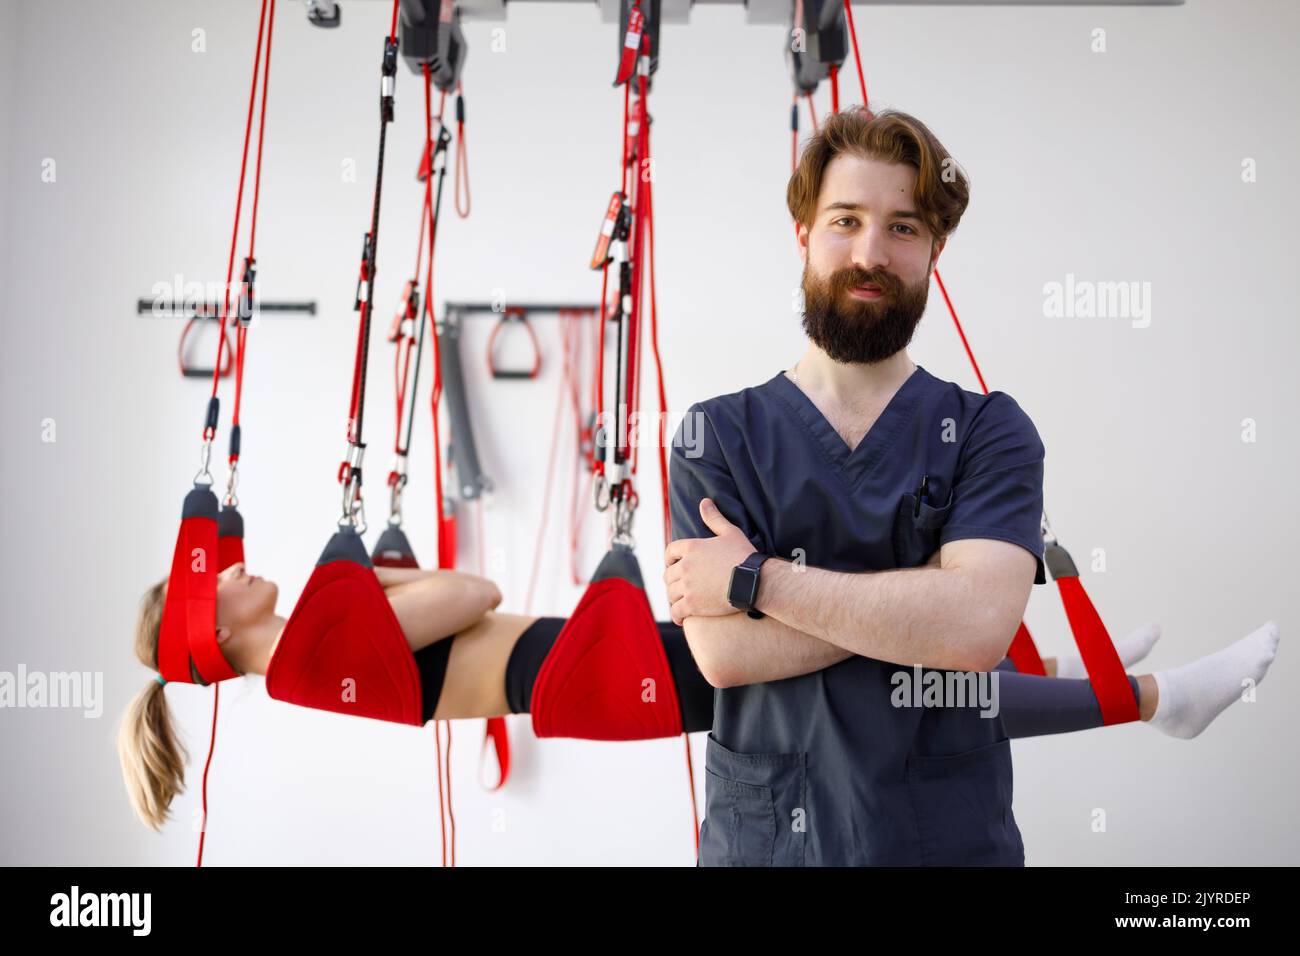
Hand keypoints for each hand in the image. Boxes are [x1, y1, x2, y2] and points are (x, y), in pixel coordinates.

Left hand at [663, 498, 755, 624]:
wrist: (754, 581)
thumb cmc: (744, 555)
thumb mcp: (730, 532)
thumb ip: (714, 518)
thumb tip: (705, 502)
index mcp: (691, 547)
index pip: (669, 552)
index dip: (670, 558)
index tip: (673, 564)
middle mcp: (684, 566)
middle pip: (668, 574)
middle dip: (673, 579)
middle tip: (680, 585)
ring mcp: (687, 587)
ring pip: (670, 593)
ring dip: (674, 596)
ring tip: (681, 600)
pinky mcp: (692, 605)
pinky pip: (675, 611)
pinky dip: (676, 614)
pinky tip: (681, 617)